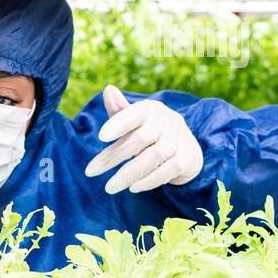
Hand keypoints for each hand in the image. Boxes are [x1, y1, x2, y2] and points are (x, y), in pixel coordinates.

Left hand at [84, 86, 202, 193]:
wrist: (186, 148)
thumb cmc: (150, 132)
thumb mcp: (133, 121)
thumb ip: (119, 111)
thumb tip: (107, 90)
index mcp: (151, 109)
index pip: (135, 113)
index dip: (119, 123)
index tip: (101, 136)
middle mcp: (168, 120)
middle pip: (141, 139)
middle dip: (114, 157)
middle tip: (91, 172)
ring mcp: (180, 139)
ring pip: (154, 156)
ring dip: (130, 173)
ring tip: (110, 187)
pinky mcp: (186, 159)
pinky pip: (168, 170)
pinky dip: (150, 180)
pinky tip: (133, 187)